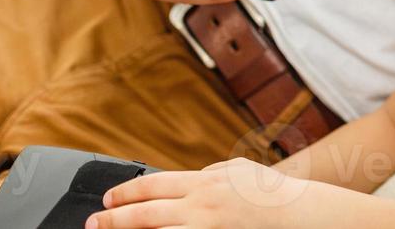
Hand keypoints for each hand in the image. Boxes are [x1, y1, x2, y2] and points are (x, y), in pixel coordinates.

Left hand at [87, 158, 312, 228]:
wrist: (299, 215)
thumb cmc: (271, 193)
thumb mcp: (239, 170)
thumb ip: (211, 172)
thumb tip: (191, 176)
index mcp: (204, 183)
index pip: (153, 186)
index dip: (125, 193)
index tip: (107, 200)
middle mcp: (201, 207)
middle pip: (146, 215)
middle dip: (114, 220)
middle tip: (95, 224)